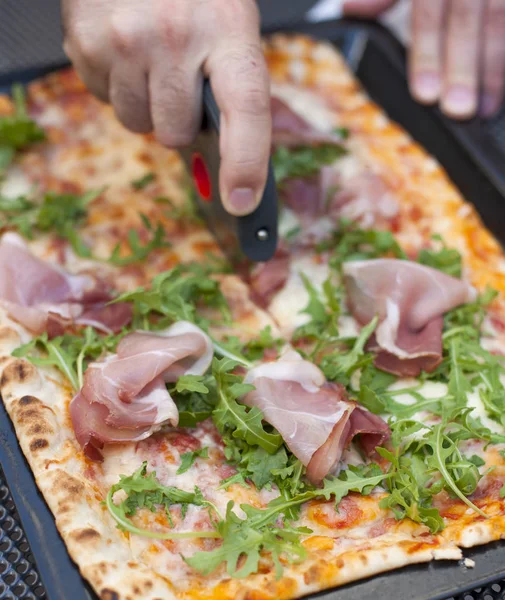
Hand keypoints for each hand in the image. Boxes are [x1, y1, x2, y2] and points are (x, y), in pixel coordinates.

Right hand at [61, 0, 270, 215]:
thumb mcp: (230, 24)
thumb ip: (232, 89)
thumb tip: (227, 166)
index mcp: (228, 30)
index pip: (245, 110)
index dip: (247, 163)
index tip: (242, 203)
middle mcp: (174, 35)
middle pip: (175, 134)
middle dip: (178, 120)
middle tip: (180, 79)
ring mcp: (124, 40)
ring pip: (136, 123)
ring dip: (145, 102)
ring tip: (151, 57)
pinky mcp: (85, 42)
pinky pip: (102, 99)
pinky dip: (116, 84)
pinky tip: (125, 50)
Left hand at [344, 0, 504, 119]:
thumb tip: (350, 12)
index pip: (429, 13)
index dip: (428, 53)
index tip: (426, 94)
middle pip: (469, 18)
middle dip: (463, 66)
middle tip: (457, 109)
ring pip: (500, 18)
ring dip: (495, 67)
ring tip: (485, 108)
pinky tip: (501, 89)